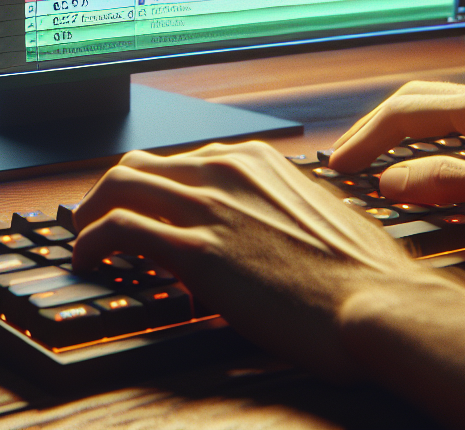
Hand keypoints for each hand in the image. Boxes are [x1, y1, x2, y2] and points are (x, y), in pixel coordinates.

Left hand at [72, 141, 447, 379]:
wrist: (383, 305)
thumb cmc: (362, 272)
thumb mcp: (314, 214)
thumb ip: (274, 205)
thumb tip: (257, 223)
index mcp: (253, 160)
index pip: (177, 160)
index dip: (149, 186)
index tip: (137, 206)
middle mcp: (225, 171)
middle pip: (138, 165)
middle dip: (108, 190)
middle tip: (94, 216)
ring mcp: (209, 207)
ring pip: (120, 186)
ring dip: (91, 212)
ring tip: (81, 237)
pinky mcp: (198, 250)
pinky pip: (121, 230)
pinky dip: (92, 241)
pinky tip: (87, 259)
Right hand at [329, 79, 464, 245]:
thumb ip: (456, 183)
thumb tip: (391, 182)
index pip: (404, 114)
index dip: (366, 140)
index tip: (338, 165)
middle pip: (418, 100)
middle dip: (377, 127)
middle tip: (348, 155)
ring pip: (445, 106)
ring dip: (406, 127)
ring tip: (382, 153)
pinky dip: (438, 133)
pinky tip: (440, 154)